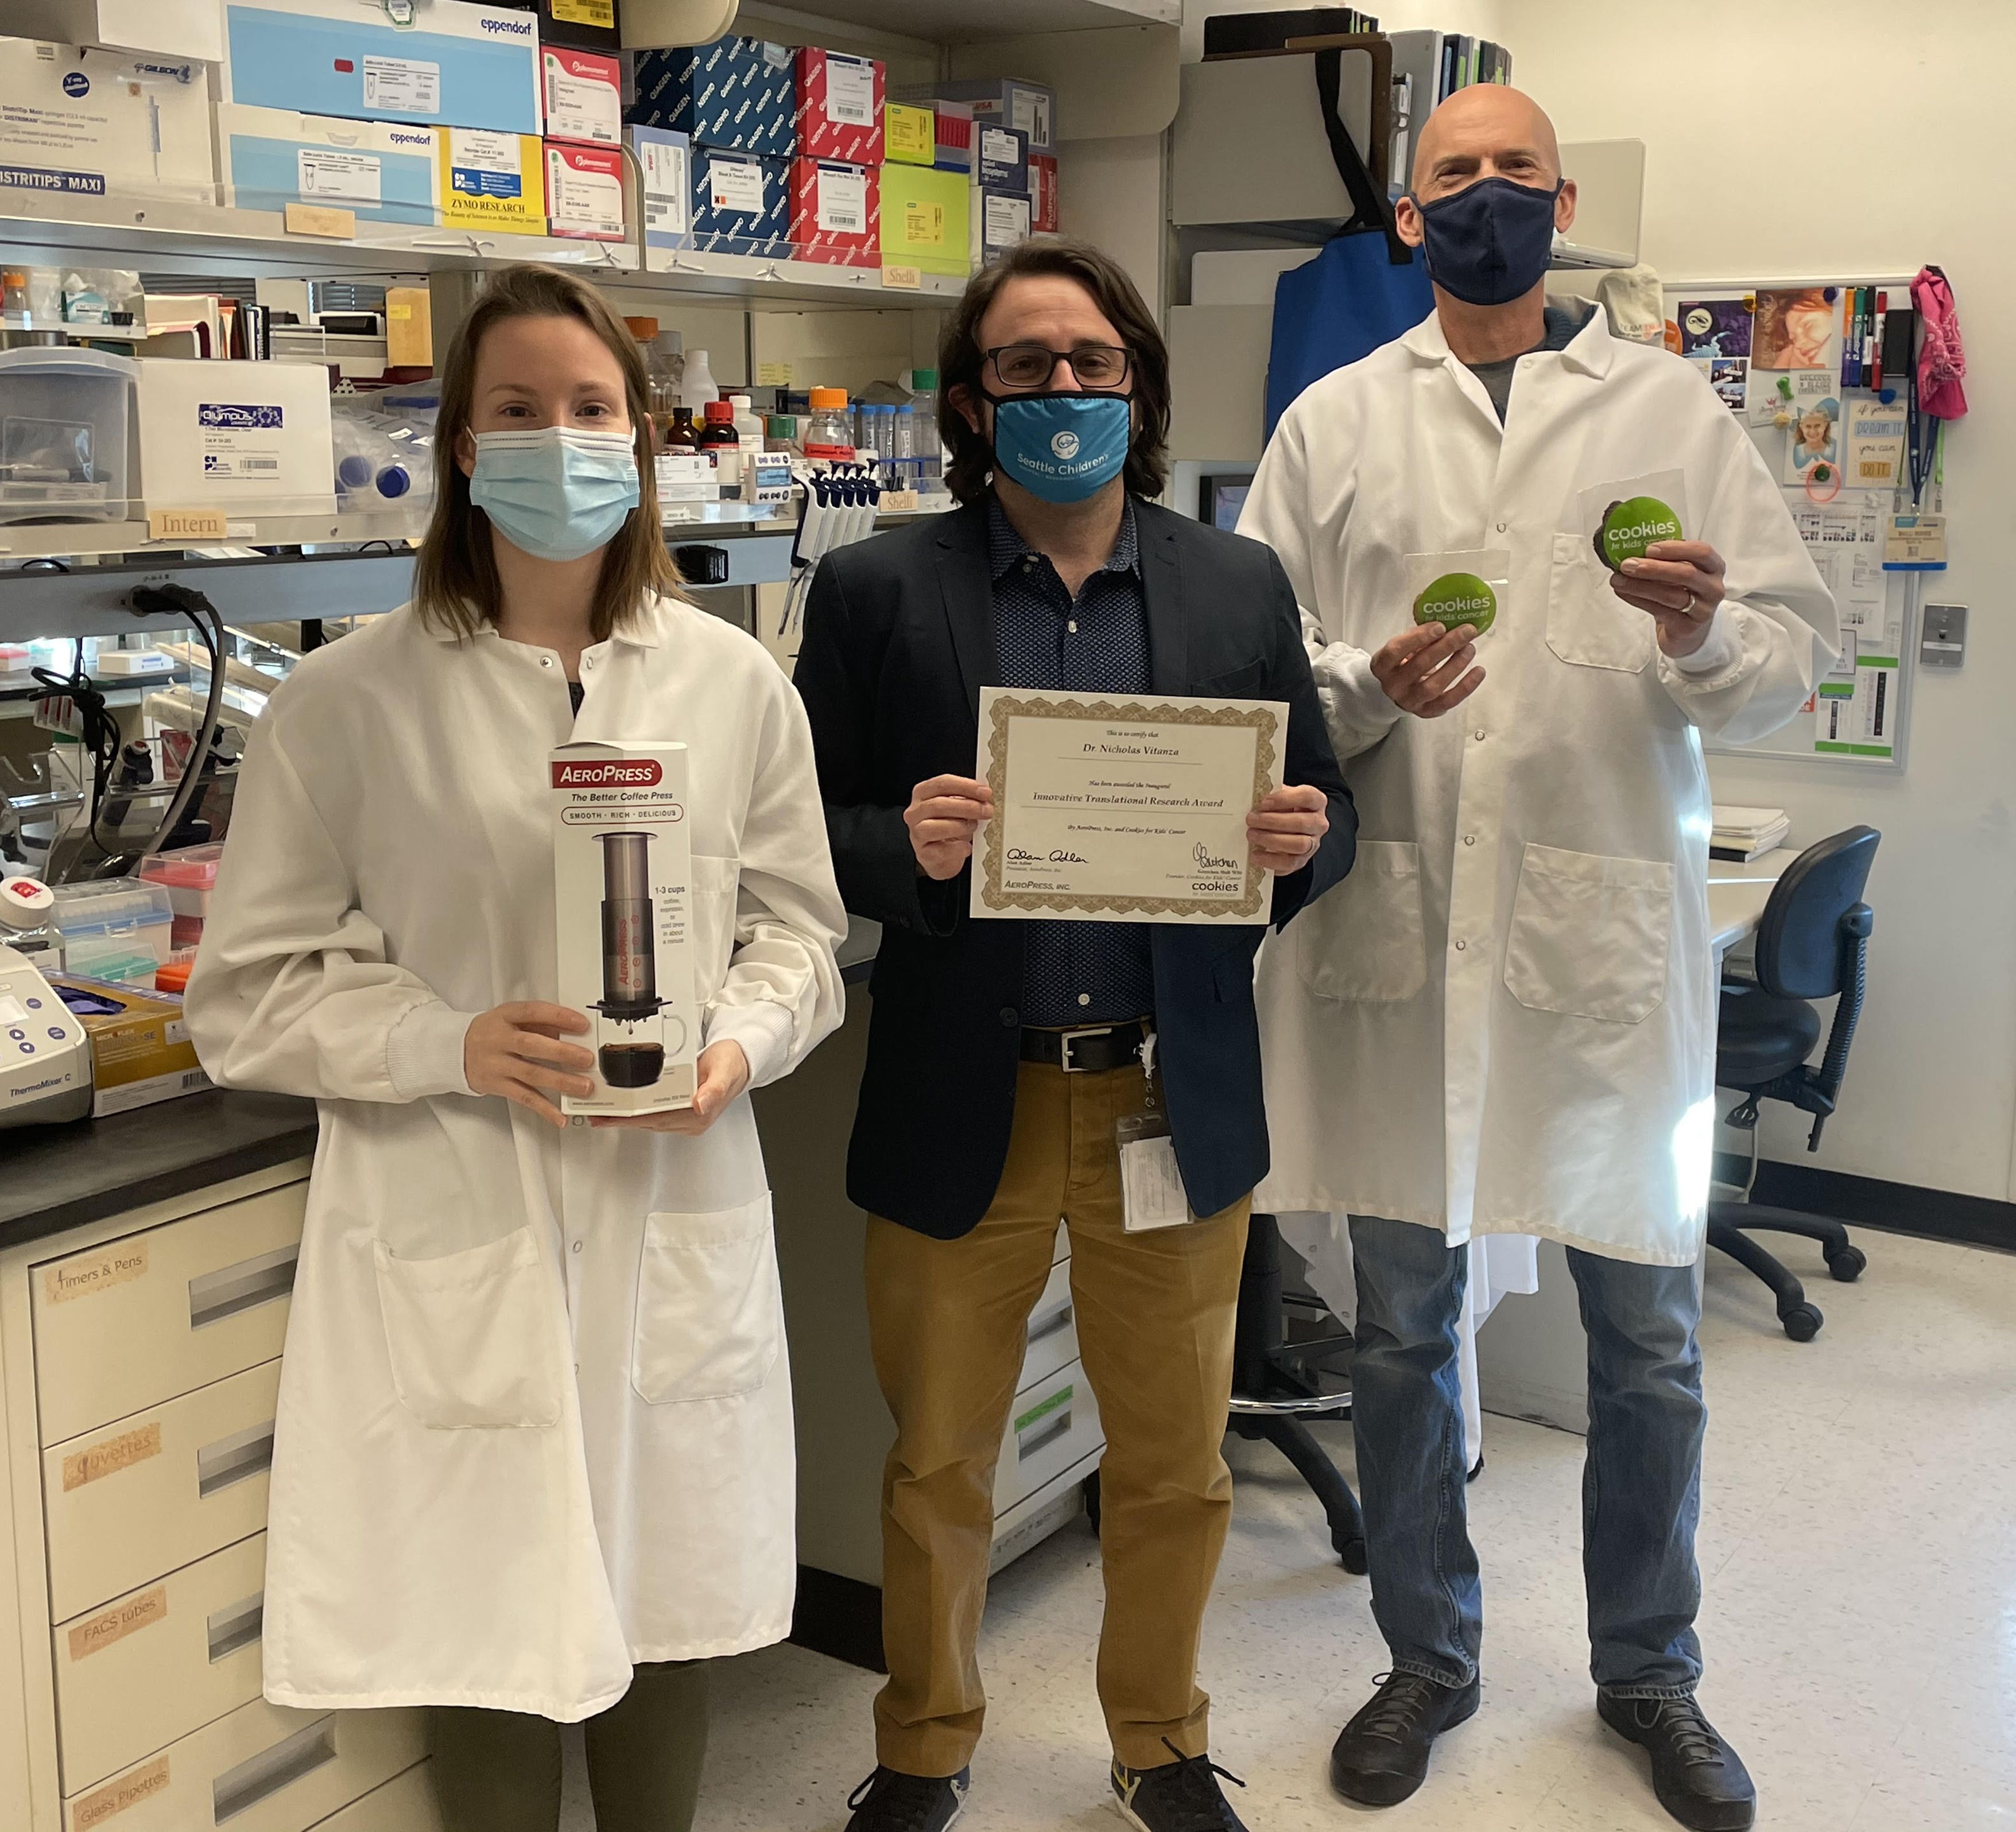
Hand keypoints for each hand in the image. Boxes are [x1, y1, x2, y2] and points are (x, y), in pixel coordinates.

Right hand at [464, 1001, 593, 1128]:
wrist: (455, 1051)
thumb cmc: (492, 1032)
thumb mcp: (511, 1018)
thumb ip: (540, 1023)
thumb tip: (574, 1032)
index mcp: (505, 1016)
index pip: (533, 1012)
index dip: (558, 1017)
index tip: (582, 1024)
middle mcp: (499, 1039)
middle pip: (531, 1045)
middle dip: (562, 1052)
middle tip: (587, 1058)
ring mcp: (497, 1064)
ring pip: (531, 1074)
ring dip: (560, 1082)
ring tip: (583, 1087)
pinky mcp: (497, 1085)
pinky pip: (523, 1097)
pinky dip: (544, 1108)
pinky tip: (559, 1116)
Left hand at [589, 1040, 750, 1134]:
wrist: (741, 1060)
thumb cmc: (732, 1062)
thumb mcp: (724, 1071)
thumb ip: (713, 1090)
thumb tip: (700, 1105)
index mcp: (700, 1114)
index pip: (659, 1118)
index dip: (633, 1119)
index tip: (612, 1116)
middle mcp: (692, 1119)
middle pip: (650, 1122)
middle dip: (622, 1121)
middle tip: (597, 1116)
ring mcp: (687, 1116)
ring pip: (650, 1120)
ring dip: (627, 1118)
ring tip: (604, 1113)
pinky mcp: (683, 1109)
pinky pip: (655, 1113)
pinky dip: (637, 1111)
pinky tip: (626, 1108)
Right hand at [905, 773, 993, 879]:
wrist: (940, 855)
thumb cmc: (948, 826)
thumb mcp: (956, 807)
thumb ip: (967, 798)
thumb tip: (986, 795)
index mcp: (923, 793)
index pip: (942, 784)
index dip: (966, 786)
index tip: (985, 792)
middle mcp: (915, 812)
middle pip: (939, 804)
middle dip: (967, 807)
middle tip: (987, 810)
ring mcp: (916, 833)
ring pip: (937, 827)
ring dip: (962, 826)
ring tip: (974, 827)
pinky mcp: (923, 854)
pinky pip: (942, 850)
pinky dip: (959, 848)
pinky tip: (967, 846)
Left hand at [1247, 784, 1328, 874]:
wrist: (1285, 828)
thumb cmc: (1282, 810)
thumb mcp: (1278, 798)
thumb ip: (1270, 797)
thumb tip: (1254, 801)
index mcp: (1316, 801)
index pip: (1307, 797)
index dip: (1285, 799)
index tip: (1263, 802)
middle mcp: (1318, 823)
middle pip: (1301, 823)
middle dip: (1272, 821)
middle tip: (1251, 820)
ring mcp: (1313, 843)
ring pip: (1299, 844)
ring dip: (1271, 840)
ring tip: (1252, 835)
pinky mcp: (1302, 860)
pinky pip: (1290, 863)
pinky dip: (1270, 860)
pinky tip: (1255, 855)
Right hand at [1371, 623, 1484, 716]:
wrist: (1394, 693)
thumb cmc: (1402, 663)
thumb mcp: (1402, 647)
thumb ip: (1419, 636)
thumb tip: (1448, 619)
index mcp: (1382, 665)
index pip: (1395, 651)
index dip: (1418, 638)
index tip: (1440, 626)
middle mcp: (1392, 685)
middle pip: (1419, 665)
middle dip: (1446, 646)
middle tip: (1466, 631)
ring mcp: (1408, 701)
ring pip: (1433, 686)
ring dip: (1455, 665)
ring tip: (1470, 648)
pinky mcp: (1425, 712)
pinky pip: (1447, 702)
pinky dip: (1465, 687)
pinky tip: (1479, 671)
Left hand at [1610, 540, 1726, 656]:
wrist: (1690, 631)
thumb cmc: (1683, 593)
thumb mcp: (1681, 573)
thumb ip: (1666, 559)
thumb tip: (1631, 547)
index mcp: (1714, 567)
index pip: (1701, 551)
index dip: (1675, 548)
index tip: (1648, 548)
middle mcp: (1713, 587)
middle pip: (1686, 573)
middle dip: (1653, 568)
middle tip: (1627, 564)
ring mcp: (1703, 609)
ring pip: (1670, 595)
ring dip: (1639, 586)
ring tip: (1617, 580)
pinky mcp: (1687, 627)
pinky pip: (1659, 611)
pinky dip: (1637, 600)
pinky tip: (1623, 593)